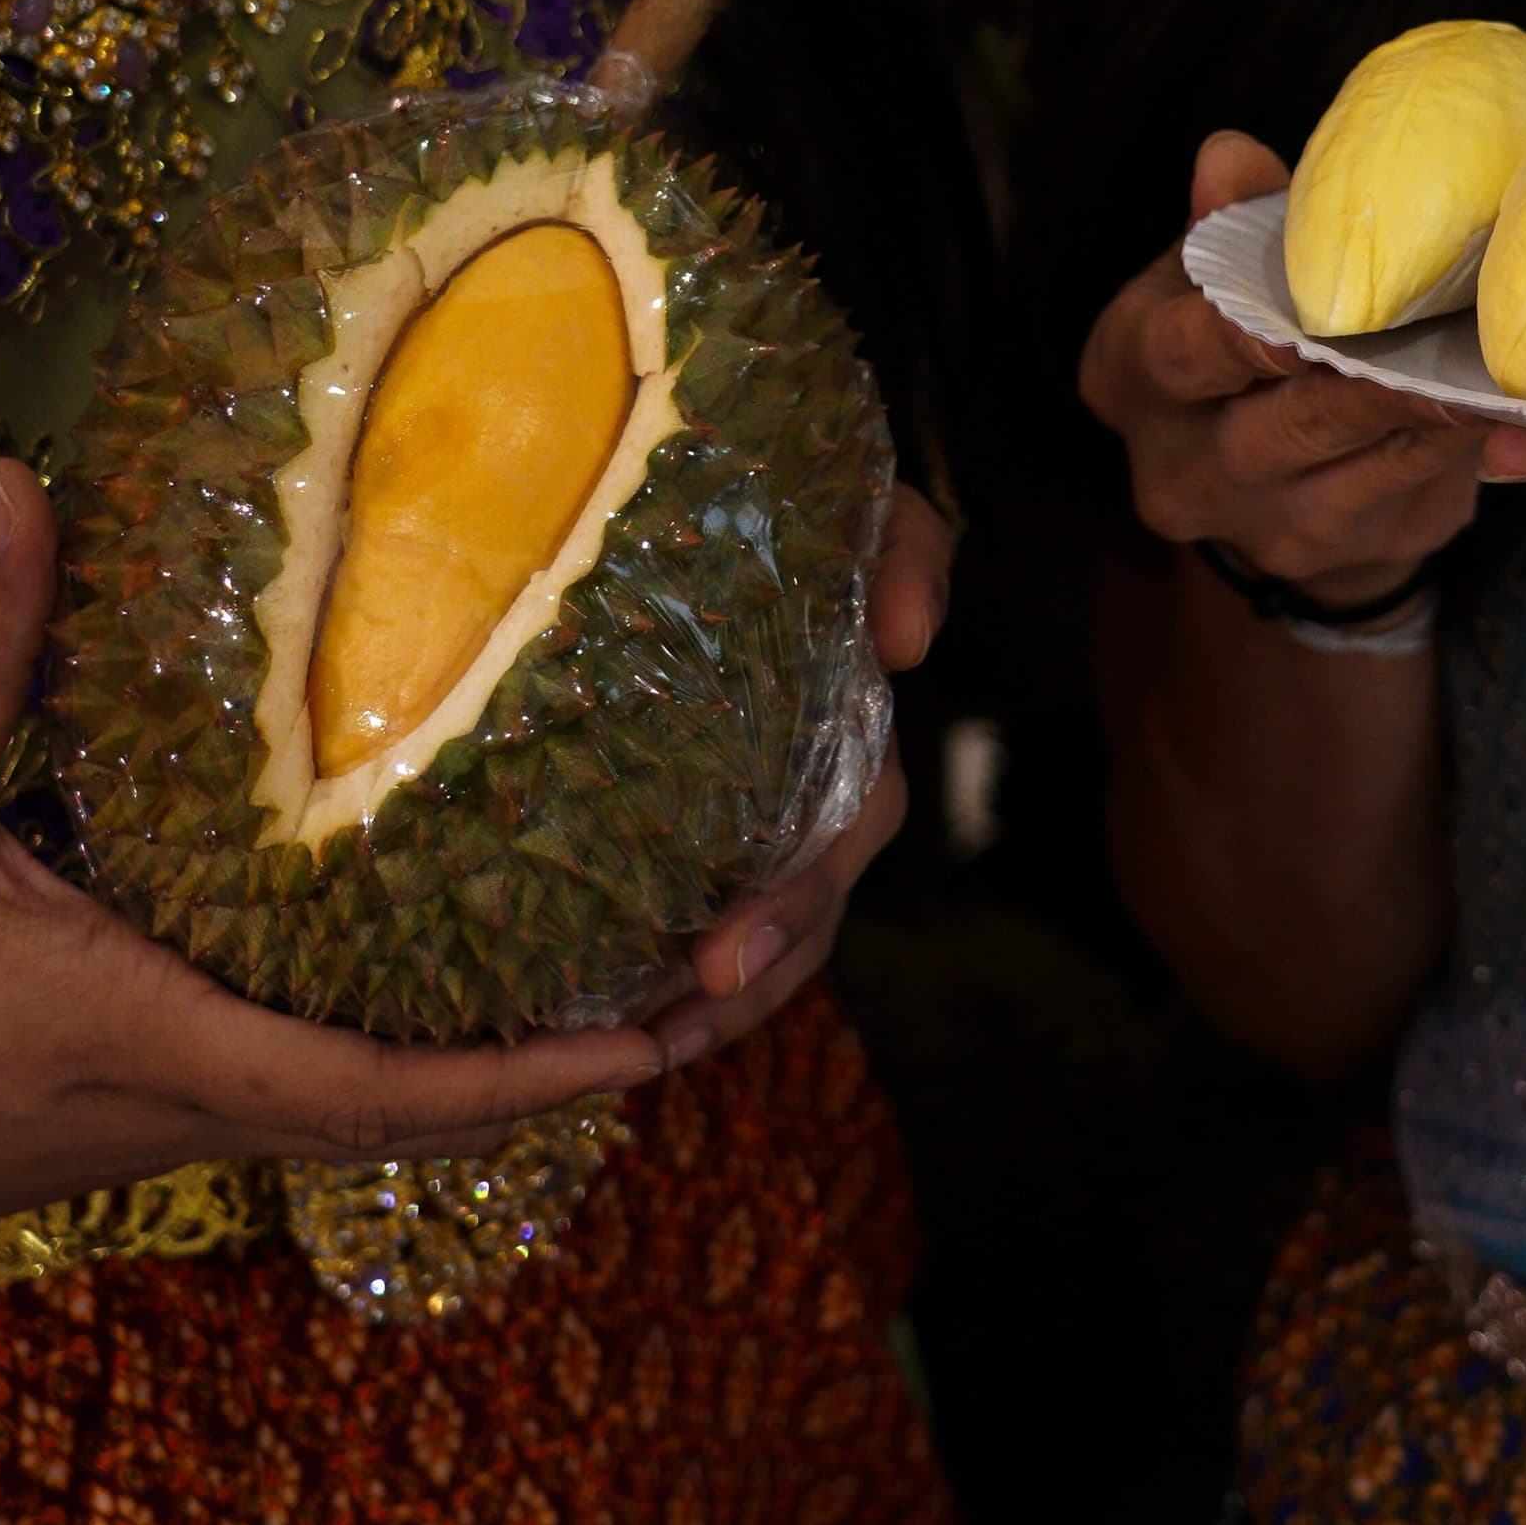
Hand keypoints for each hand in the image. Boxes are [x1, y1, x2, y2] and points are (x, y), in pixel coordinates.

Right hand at [0, 460, 670, 1289]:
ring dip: (500, 1062)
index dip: (527, 1067)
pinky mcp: (144, 1110)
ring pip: (374, 1106)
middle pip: (418, 1111)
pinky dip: (409, 1052)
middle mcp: (190, 1102)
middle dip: (563, 1064)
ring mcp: (172, 1123)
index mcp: (149, 1035)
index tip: (656, 1033)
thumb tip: (22, 481)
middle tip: (701, 981)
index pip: (375, 1080)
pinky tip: (453, 973)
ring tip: (626, 969)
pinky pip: (314, 1089)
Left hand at [638, 496, 942, 1068]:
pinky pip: (707, 905)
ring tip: (643, 1055)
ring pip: (763, 930)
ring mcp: (765, 801)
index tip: (724, 957)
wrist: (733, 469)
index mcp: (850, 723)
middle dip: (743, 981)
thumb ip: (910, 552)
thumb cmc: (797, 487)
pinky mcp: (697, 810)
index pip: (844, 829)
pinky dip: (676, 968)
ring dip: (716, 1003)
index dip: (794, 903)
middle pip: (800, 908)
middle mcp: (818, 778)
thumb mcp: (870, 504)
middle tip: (664, 1032)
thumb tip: (909, 641)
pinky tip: (615, 1020)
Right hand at [1076, 131, 1492, 605]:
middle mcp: (1186, 474)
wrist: (1265, 489)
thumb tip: (1230, 157)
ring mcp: (1270, 530)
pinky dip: (1465, 442)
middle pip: (1291, 424)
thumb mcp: (1208, 274)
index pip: (1183, 355)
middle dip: (1371, 380)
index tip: (1307, 311)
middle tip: (1445, 333)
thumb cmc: (1234, 345)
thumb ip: (1227, 219)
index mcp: (1132, 383)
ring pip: (1369, 463)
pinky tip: (1505, 403)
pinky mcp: (1351, 555)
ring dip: (1437, 410)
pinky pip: (1420, 488)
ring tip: (1495, 360)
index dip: (1246, 334)